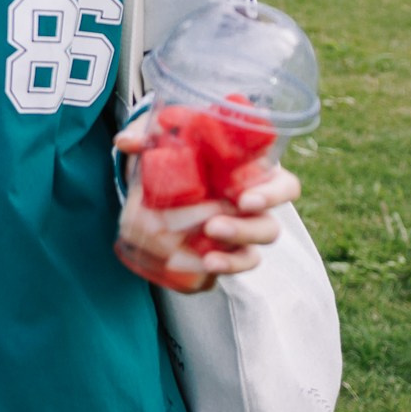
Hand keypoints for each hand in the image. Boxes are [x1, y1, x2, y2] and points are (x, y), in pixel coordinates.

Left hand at [112, 114, 300, 290]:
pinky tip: (198, 271)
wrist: (162, 186)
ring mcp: (238, 236)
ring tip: (207, 259)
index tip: (243, 199)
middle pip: (270, 227)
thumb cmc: (180, 155)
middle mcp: (252, 210)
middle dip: (246, 230)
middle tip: (213, 227)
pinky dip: (216, 273)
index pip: (285, 187)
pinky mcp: (220, 254)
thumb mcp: (166, 141)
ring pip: (252, 254)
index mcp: (253, 177)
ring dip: (233, 259)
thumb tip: (125, 141)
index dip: (273, 195)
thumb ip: (149, 138)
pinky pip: (227, 269)